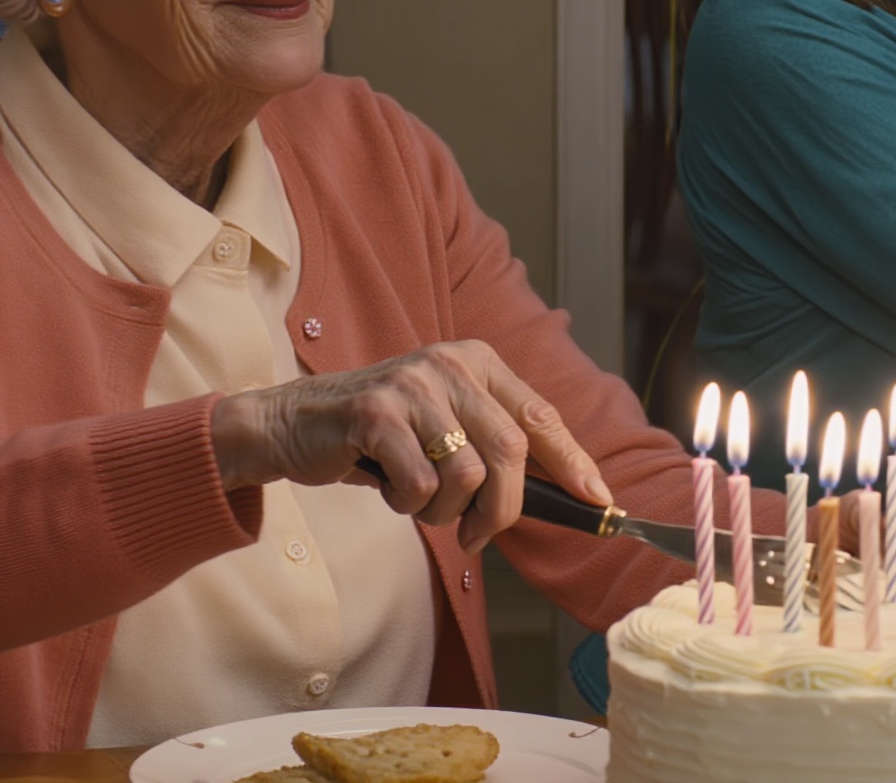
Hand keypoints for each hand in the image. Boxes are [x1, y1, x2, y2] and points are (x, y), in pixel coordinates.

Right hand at [209, 339, 612, 555]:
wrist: (296, 423)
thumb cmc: (379, 435)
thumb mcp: (442, 423)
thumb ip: (491, 443)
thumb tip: (561, 492)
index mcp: (475, 361)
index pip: (539, 413)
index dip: (574, 461)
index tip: (600, 500)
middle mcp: (450, 363)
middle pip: (510, 450)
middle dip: (502, 509)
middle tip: (475, 535)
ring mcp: (413, 384)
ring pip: (467, 473)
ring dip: (445, 511)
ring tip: (417, 502)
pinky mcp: (376, 412)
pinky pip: (419, 484)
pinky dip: (407, 504)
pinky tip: (387, 489)